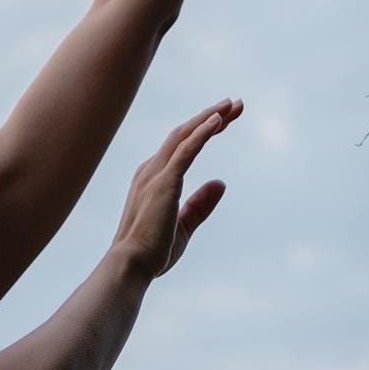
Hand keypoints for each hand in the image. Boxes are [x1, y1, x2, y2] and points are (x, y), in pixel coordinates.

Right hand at [112, 96, 242, 279]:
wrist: (132, 266)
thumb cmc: (153, 251)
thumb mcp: (184, 225)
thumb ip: (201, 204)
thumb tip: (221, 183)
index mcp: (152, 179)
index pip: (181, 146)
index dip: (204, 129)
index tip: (226, 119)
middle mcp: (150, 170)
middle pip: (184, 133)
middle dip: (210, 116)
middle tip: (236, 104)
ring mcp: (155, 173)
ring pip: (185, 134)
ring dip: (210, 117)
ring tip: (233, 105)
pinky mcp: (164, 181)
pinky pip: (187, 150)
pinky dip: (203, 132)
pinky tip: (219, 121)